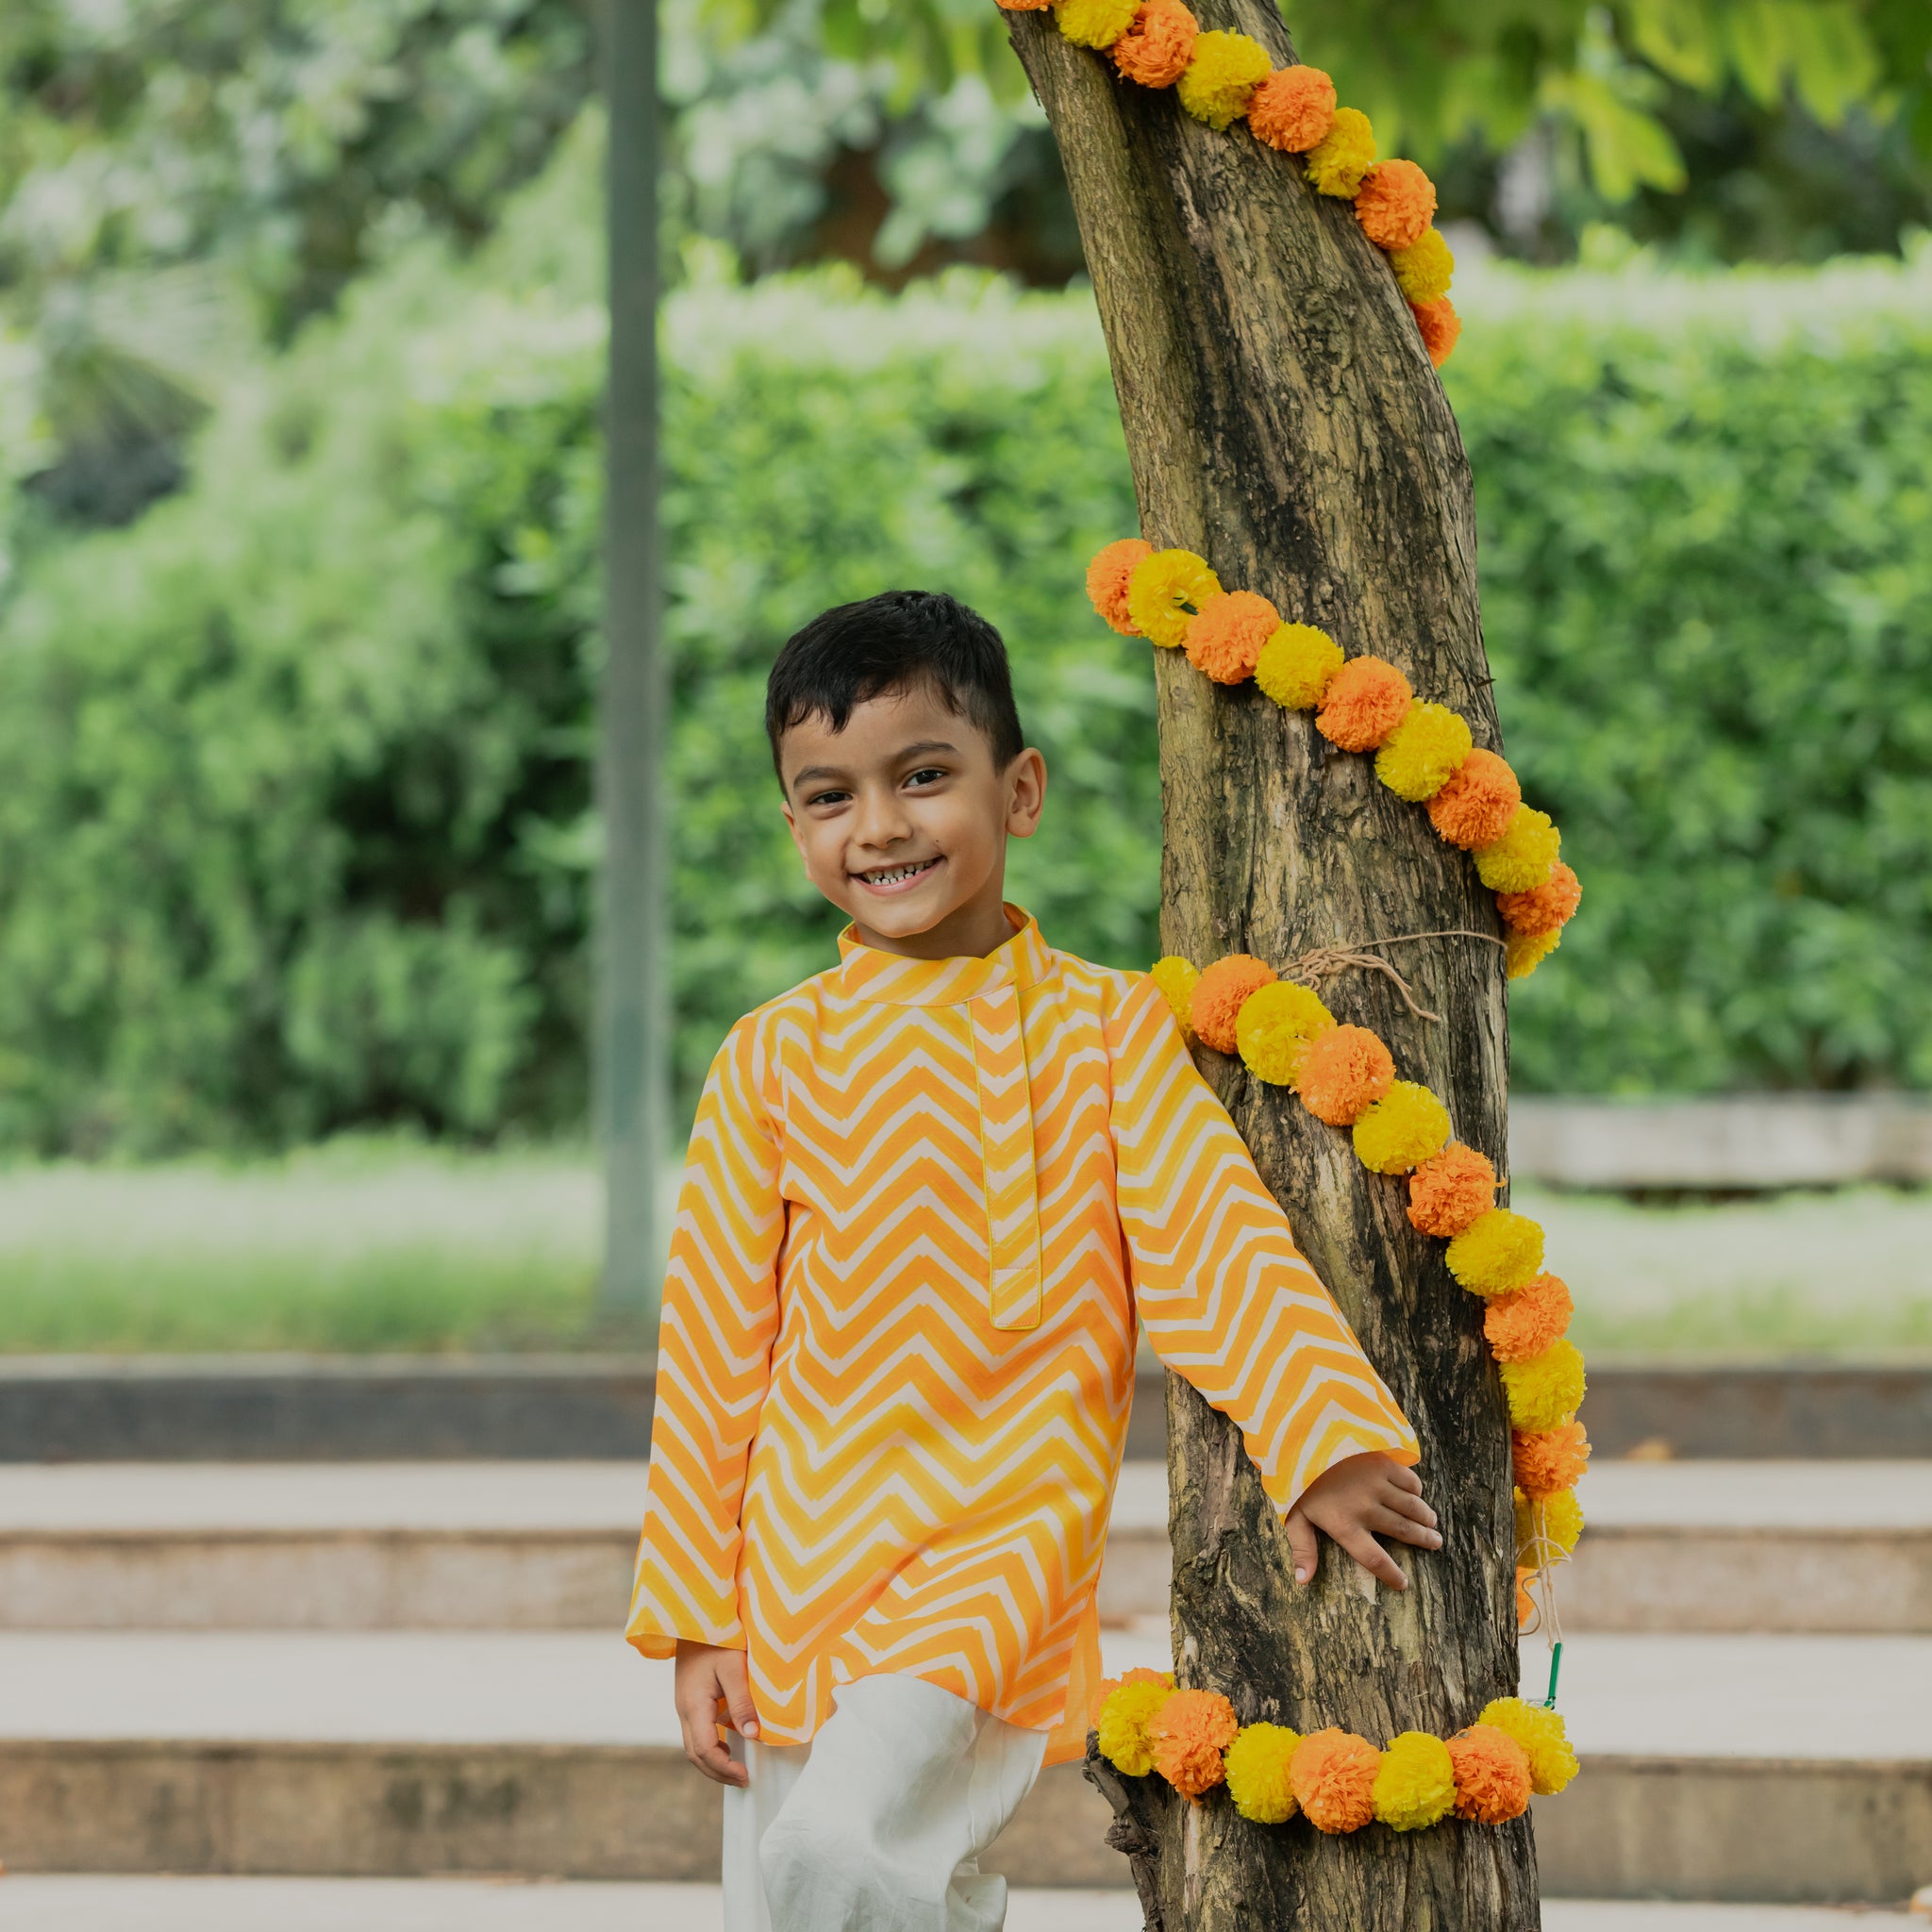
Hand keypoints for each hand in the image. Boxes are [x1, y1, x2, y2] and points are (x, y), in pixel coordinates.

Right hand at [673, 1639, 760, 1785]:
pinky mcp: (689, 1698)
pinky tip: (729, 1745)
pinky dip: (710, 1746)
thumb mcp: (733, 1666)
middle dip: (718, 1773)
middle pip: (695, 1754)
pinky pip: (696, 1732)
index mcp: (693, 1704)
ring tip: (736, 1770)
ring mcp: (684, 1704)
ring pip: (692, 1746)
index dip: (724, 1769)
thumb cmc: (717, 1637)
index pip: (704, 1749)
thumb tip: (753, 1735)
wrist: (694, 1615)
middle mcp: (683, 1709)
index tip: (745, 1776)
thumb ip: (741, 1701)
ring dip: (713, 1762)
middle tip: (743, 1780)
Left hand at [1284, 1453, 1439, 1591]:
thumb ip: (1303, 1549)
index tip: (1403, 1583)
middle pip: (1403, 1531)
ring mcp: (1376, 1484)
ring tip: (1432, 1524)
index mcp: (1344, 1526)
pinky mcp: (1382, 1462)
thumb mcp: (1294, 1516)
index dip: (1391, 1574)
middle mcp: (1365, 1508)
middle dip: (1423, 1540)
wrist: (1303, 1439)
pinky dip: (1416, 1489)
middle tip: (1436, 1543)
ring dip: (1425, 1517)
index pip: (1373, 1559)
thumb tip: (1302, 1581)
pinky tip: (1416, 1494)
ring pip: (1411, 1507)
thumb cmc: (1299, 1481)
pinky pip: (1409, 1480)